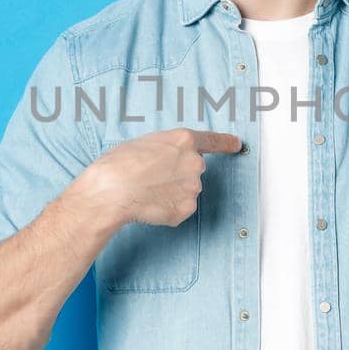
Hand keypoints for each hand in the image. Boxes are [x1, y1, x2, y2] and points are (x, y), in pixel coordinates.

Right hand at [79, 127, 241, 228]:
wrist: (111, 192)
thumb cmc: (119, 165)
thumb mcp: (144, 144)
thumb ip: (166, 149)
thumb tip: (168, 160)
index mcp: (184, 140)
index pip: (213, 141)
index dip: (226, 143)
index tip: (237, 144)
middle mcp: (195, 163)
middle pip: (193, 168)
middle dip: (178, 172)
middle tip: (151, 176)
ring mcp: (193, 188)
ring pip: (186, 190)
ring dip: (171, 191)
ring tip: (146, 190)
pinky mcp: (187, 209)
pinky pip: (180, 208)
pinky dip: (168, 208)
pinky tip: (150, 203)